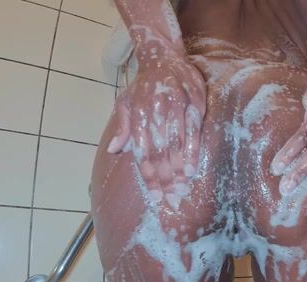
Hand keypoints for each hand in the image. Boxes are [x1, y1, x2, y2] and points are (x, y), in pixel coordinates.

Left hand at [106, 46, 205, 203]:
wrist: (164, 56)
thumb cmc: (143, 85)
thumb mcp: (125, 102)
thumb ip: (122, 128)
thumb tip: (113, 151)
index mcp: (138, 115)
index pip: (143, 153)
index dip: (149, 177)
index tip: (156, 198)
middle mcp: (156, 112)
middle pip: (160, 153)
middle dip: (165, 179)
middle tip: (172, 200)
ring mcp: (175, 107)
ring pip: (176, 144)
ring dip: (178, 170)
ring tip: (181, 190)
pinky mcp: (193, 103)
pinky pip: (193, 132)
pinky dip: (192, 152)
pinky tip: (192, 168)